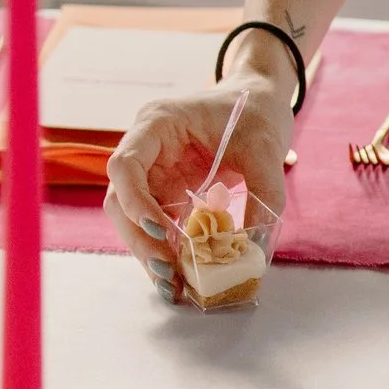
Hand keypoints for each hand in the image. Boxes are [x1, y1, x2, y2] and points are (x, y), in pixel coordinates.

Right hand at [106, 77, 293, 281]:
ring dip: (149, 253)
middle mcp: (147, 149)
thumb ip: (264, 191)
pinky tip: (180, 280)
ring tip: (173, 287)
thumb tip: (256, 245)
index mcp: (159, 123)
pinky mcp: (168, 193)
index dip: (134, 201)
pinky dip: (166, 252)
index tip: (160, 229)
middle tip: (168, 272)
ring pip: (134, 220)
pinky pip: (157, 226)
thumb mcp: (265, 147)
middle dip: (140, 239)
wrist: (259, 101)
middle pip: (122, 200)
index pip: (125, 164)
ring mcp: (155, 172)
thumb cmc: (256, 111)